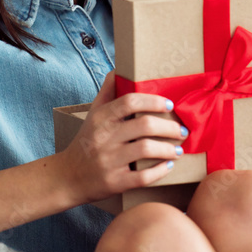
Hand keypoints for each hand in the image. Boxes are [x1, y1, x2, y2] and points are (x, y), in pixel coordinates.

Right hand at [60, 71, 187, 204]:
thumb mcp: (93, 115)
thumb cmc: (86, 142)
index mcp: (101, 118)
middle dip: (170, 128)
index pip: (130, 102)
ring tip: (179, 149)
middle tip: (183, 130)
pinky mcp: (114, 182)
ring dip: (169, 149)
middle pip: (144, 126)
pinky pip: (142, 176)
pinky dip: (160, 171)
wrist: (68, 177)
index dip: (154, 101)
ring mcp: (109, 161)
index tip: (170, 105)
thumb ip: (107, 92)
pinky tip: (168, 166)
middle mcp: (104, 138)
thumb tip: (119, 69)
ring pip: (146, 150)